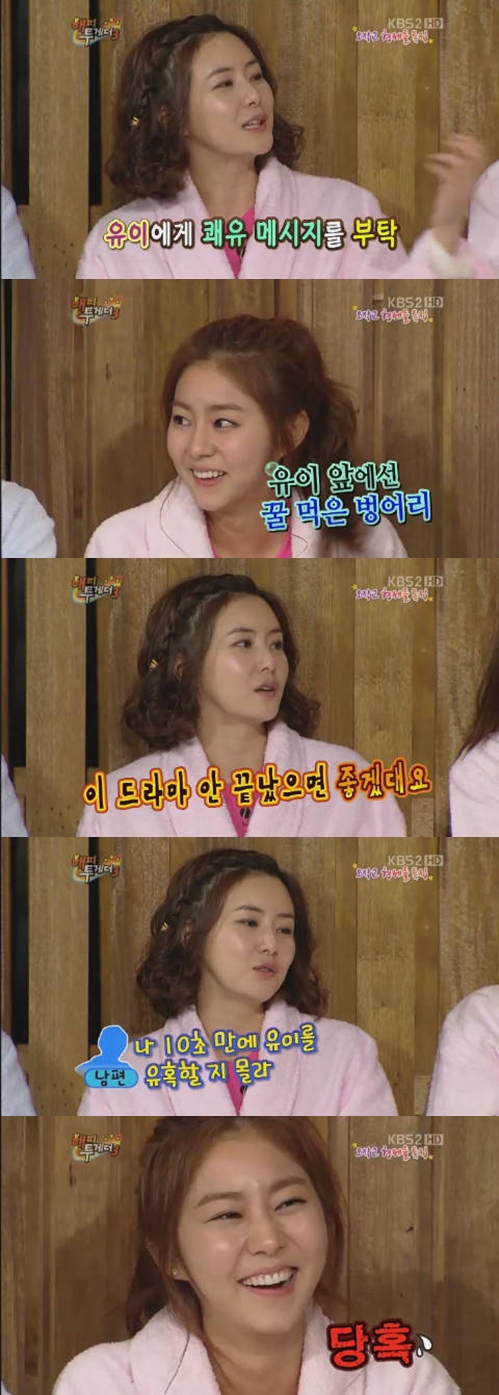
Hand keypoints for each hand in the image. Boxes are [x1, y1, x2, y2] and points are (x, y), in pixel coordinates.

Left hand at [425, 135, 488, 254]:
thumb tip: (446, 157)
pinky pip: (444, 171)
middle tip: (448, 138)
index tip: (457, 135)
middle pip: (474, 153)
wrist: (448, 225)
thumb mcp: (455, 186)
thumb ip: (453, 172)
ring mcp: (463, 183)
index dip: (469, 142)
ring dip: (445, 155)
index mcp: (475, 177)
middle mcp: (472, 178)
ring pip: (459, 160)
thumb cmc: (451, 207)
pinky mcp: (452, 187)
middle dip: (461, 143)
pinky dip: (434, 165)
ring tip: (434, 155)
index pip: (480, 153)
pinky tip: (427, 164)